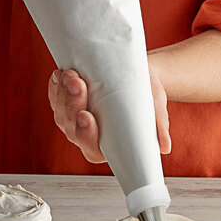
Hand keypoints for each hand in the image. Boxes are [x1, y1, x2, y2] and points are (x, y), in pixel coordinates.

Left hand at [47, 62, 170, 163]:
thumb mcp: (155, 106)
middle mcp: (86, 132)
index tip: (88, 116)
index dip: (86, 135)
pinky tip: (60, 74)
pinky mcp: (66, 98)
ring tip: (71, 74)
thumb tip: (165, 146)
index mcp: (107, 144)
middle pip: (71, 126)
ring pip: (61, 110)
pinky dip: (55, 86)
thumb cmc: (147, 95)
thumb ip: (158, 125)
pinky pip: (55, 95)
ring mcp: (74, 116)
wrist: (139, 72)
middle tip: (78, 84)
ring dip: (63, 93)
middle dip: (72, 104)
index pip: (90, 148)